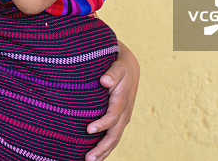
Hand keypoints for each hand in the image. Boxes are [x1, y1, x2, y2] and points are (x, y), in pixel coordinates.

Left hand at [85, 42, 138, 160]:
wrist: (129, 69)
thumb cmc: (119, 67)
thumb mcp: (117, 66)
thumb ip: (112, 73)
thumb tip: (104, 81)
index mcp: (122, 102)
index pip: (112, 117)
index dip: (102, 125)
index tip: (88, 129)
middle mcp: (124, 114)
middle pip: (114, 135)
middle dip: (102, 148)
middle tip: (88, 158)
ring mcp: (122, 119)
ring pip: (114, 140)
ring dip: (103, 152)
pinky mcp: (118, 121)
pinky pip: (112, 137)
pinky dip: (105, 148)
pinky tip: (96, 156)